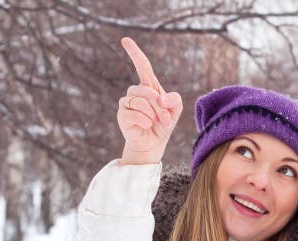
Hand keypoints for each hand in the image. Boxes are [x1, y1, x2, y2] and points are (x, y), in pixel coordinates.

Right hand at [117, 37, 182, 164]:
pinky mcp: (122, 114)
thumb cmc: (163, 124)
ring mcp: (127, 102)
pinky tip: (146, 126)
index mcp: (149, 87)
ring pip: (139, 101)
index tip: (125, 40)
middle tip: (166, 121)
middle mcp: (136, 92)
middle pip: (147, 90)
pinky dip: (143, 120)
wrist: (154, 143)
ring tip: (156, 124)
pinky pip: (132, 112)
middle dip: (159, 106)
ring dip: (152, 114)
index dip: (134, 53)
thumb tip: (162, 97)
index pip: (142, 66)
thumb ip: (175, 100)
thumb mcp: (175, 111)